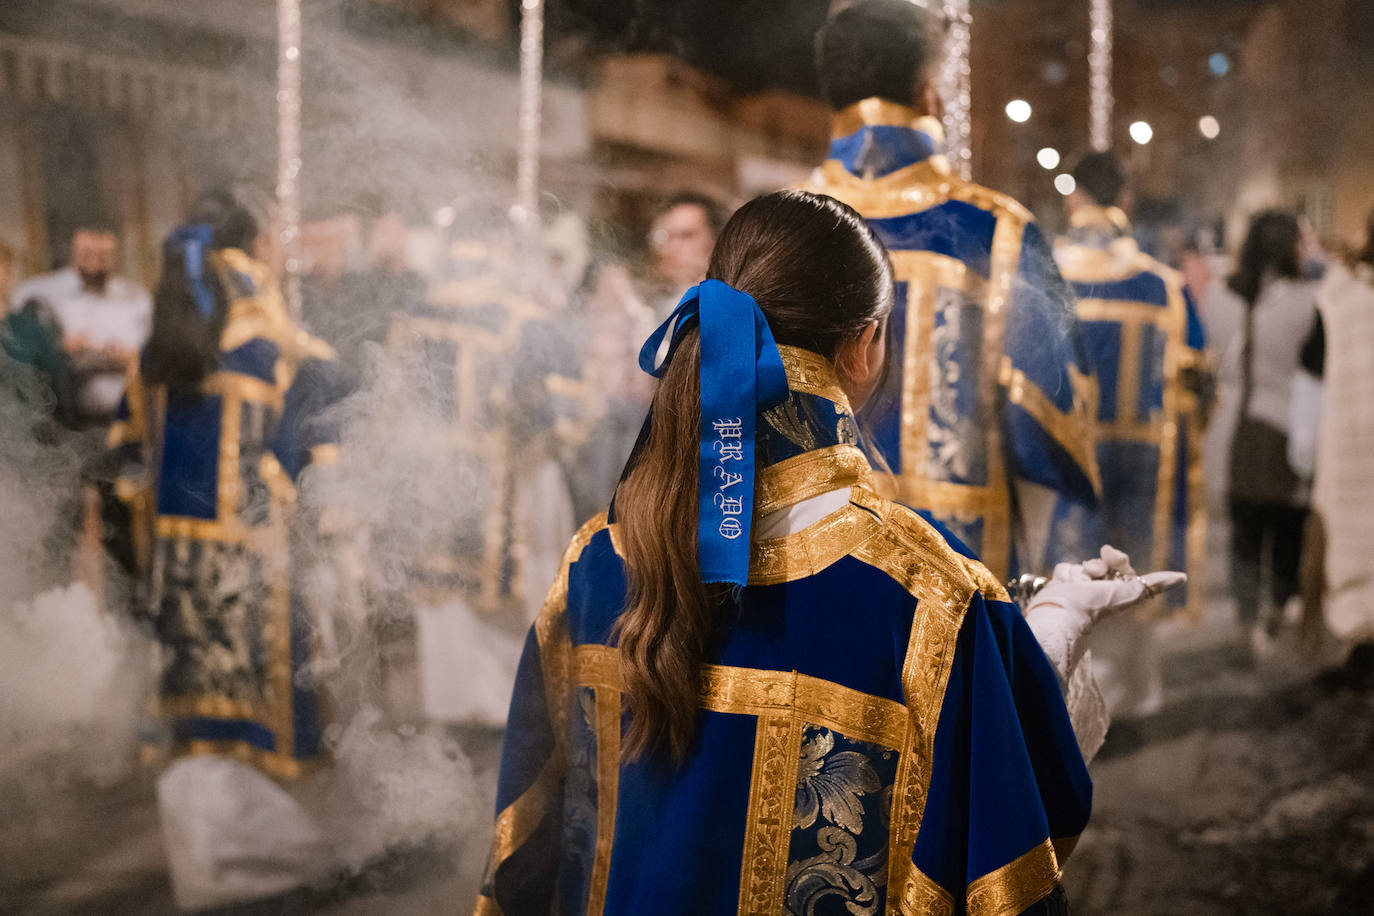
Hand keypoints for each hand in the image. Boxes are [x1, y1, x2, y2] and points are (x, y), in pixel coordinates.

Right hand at [1037, 545, 1186, 626]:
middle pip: (1104, 562)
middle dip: (1101, 563)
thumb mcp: (1131, 592)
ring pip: (1085, 564)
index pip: (1121, 566)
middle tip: (1099, 567)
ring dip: (1083, 571)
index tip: (1113, 555)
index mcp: (1118, 591)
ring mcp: (1080, 585)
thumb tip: (1182, 577)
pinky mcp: (1063, 582)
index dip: (1118, 559)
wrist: (1065, 609)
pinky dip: (1067, 573)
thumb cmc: (1099, 604)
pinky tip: (1066, 584)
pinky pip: (1067, 567)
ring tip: (1079, 583)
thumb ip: (1155, 583)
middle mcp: (1101, 588)